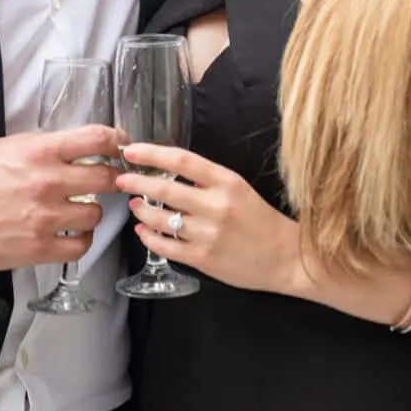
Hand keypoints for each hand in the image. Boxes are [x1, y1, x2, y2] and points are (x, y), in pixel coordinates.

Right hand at [0, 127, 120, 269]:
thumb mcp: (2, 146)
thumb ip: (40, 146)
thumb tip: (69, 147)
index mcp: (39, 151)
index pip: (96, 139)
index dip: (116, 140)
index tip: (121, 145)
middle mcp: (47, 182)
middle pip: (106, 178)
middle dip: (110, 178)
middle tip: (106, 181)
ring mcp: (45, 218)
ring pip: (96, 214)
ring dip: (91, 212)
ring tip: (77, 210)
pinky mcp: (38, 248)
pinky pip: (80, 246)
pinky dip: (81, 240)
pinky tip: (71, 233)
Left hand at [117, 143, 297, 291]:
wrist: (287, 257)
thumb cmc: (261, 220)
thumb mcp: (239, 188)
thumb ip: (207, 180)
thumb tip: (169, 170)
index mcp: (227, 182)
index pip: (182, 161)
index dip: (152, 154)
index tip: (132, 151)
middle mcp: (216, 206)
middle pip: (165, 188)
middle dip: (137, 182)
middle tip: (122, 180)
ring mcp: (208, 234)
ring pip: (160, 219)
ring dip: (142, 210)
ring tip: (136, 205)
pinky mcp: (202, 259)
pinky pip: (165, 246)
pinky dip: (149, 237)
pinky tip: (144, 230)